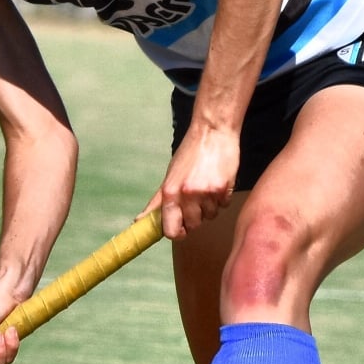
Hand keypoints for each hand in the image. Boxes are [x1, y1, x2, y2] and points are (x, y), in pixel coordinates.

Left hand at [151, 121, 239, 238]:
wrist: (213, 131)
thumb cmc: (190, 152)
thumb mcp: (169, 176)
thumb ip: (157, 201)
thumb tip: (139, 220)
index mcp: (170, 192)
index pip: (171, 230)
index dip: (177, 233)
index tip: (181, 228)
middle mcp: (187, 194)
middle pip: (193, 225)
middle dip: (195, 217)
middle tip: (195, 199)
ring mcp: (207, 193)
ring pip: (210, 216)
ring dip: (209, 206)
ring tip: (207, 186)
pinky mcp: (223, 189)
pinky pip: (223, 206)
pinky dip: (221, 198)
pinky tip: (217, 182)